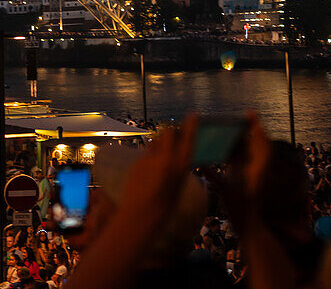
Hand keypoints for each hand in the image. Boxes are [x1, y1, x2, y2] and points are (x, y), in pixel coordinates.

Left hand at [112, 115, 200, 233]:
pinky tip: (148, 171)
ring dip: (159, 144)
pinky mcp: (136, 163)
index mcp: (180, 168)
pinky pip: (145, 153)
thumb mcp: (178, 187)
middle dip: (171, 132)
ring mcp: (149, 160)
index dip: (191, 125)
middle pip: (169, 132)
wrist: (140, 217)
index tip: (194, 115)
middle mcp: (165, 160)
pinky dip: (149, 157)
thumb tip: (178, 158)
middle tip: (173, 137)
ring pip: (155, 141)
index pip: (188, 140)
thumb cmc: (164, 208)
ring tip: (160, 158)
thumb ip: (178, 169)